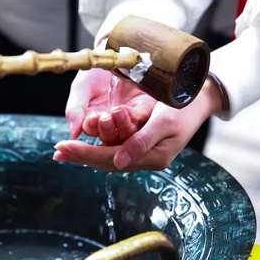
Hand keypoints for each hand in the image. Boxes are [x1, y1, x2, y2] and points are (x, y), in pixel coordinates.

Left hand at [54, 78, 223, 170]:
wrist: (202, 97)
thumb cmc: (184, 106)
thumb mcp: (164, 122)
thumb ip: (141, 142)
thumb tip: (118, 163)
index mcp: (153, 157)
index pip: (111, 159)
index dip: (85, 154)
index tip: (63, 148)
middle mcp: (147, 159)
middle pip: (107, 162)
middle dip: (81, 157)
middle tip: (57, 152)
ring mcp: (146, 153)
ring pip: (110, 158)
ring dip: (87, 155)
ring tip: (65, 152)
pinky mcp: (144, 144)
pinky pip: (116, 150)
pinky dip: (98, 147)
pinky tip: (86, 145)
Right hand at [64, 69, 155, 143]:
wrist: (115, 51)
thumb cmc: (96, 69)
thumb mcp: (81, 86)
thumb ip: (75, 109)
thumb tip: (73, 133)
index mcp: (93, 118)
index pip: (91, 129)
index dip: (91, 126)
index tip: (90, 118)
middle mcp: (111, 122)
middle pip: (109, 135)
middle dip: (106, 128)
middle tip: (103, 118)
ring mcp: (128, 116)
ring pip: (126, 131)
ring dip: (120, 125)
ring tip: (115, 112)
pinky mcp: (143, 108)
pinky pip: (140, 118)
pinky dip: (132, 116)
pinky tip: (125, 109)